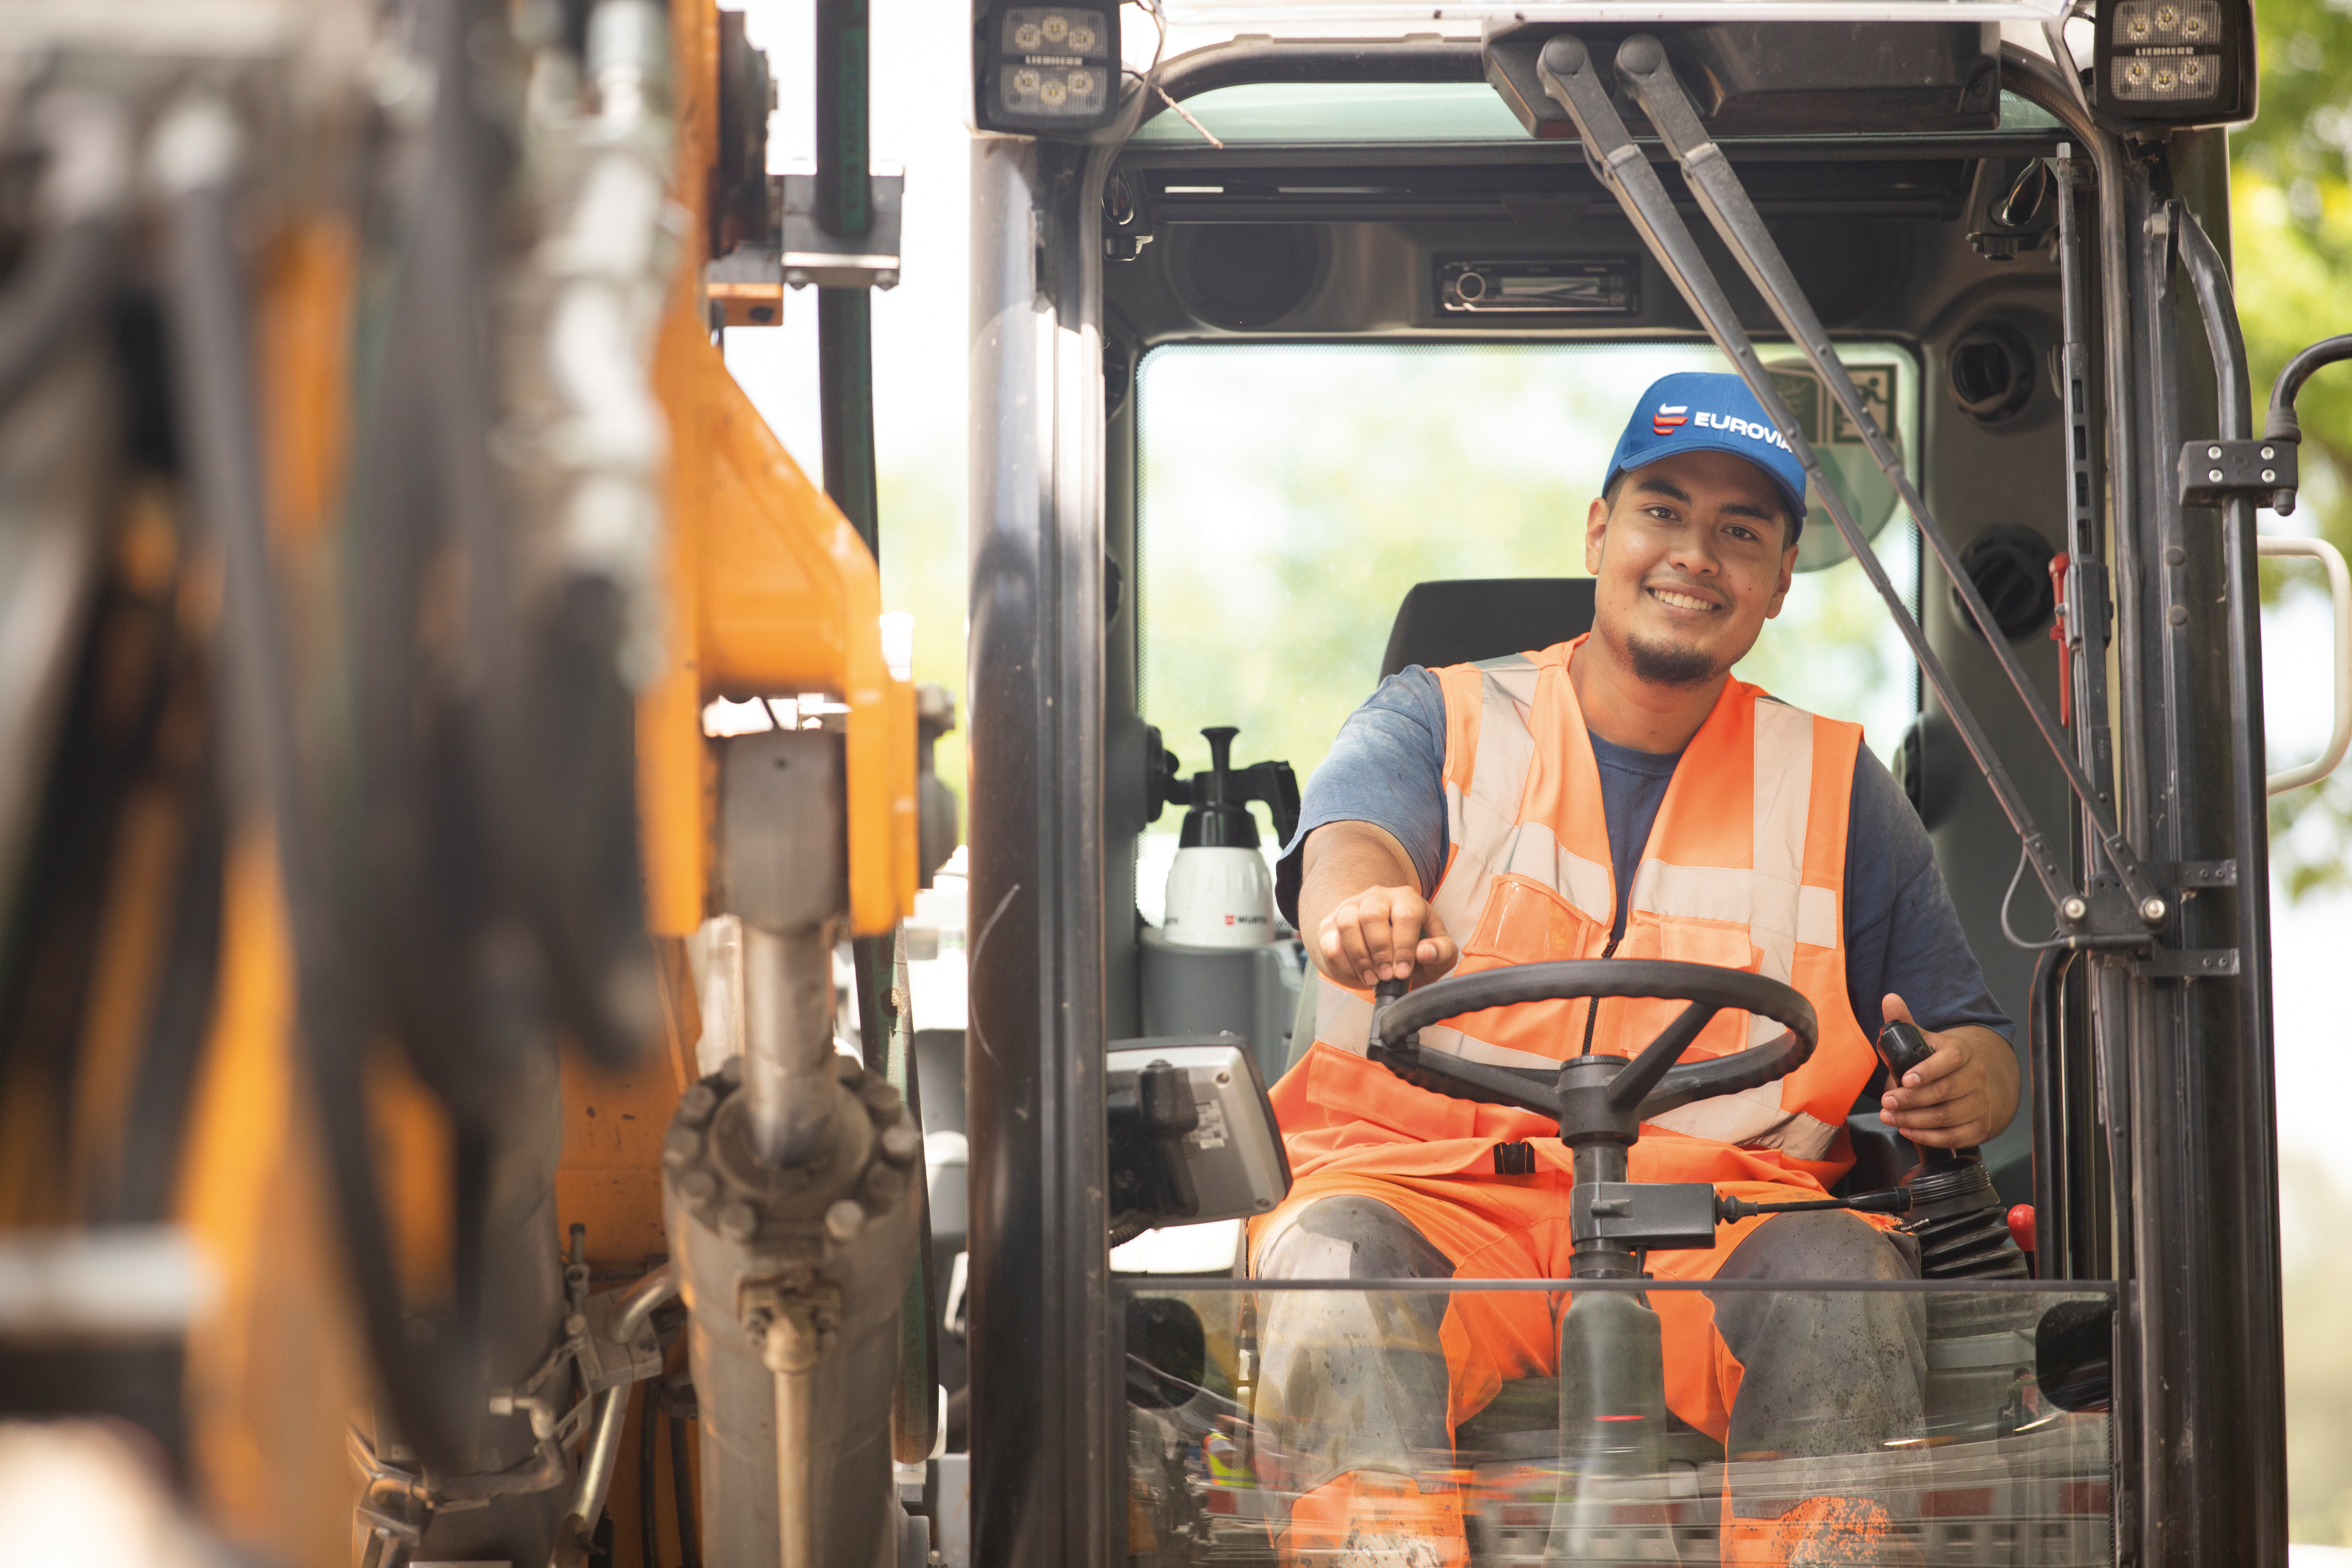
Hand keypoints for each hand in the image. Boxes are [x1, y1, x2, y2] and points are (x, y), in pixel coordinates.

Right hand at [1314, 884, 1456, 988]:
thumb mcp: (1438, 953)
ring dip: (1359, 956)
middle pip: (1372, 914)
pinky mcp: (1331, 925)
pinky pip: (1330, 941)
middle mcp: (1378, 897)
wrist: (1384, 953)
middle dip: (1379, 951)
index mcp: (1407, 899)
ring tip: (1372, 978)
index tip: (1402, 972)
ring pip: (1347, 923)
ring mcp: (1351, 908)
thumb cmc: (1415, 950)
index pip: (1405, 914)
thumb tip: (1425, 952)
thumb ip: (1441, 952)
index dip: (1403, 946)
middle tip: (1386, 976)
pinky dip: (1343, 962)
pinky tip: (1357, 973)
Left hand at [1876, 993, 2018, 1148]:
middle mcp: (1975, 1077)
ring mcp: (1980, 1103)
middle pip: (1944, 1092)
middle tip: (1886, 1102)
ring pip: (1946, 1116)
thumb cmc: (1937, 1063)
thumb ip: (1904, 1023)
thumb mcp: (1922, 1041)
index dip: (1927, 1070)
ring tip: (1890, 1117)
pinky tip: (1908, 1131)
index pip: (1950, 1059)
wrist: (1968, 1086)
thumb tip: (1889, 999)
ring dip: (1914, 1120)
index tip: (1905, 1079)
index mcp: (1961, 1052)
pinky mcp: (1979, 1126)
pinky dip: (1928, 1137)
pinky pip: (1953, 1137)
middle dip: (1911, 1099)